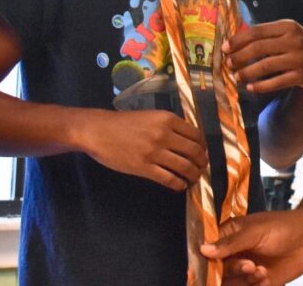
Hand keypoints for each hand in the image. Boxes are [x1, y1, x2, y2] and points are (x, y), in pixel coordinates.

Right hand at [75, 109, 207, 190]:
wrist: (99, 131)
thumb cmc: (124, 123)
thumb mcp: (151, 116)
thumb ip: (169, 125)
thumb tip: (187, 139)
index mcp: (167, 119)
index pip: (196, 135)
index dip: (203, 146)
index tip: (202, 152)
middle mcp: (164, 135)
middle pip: (194, 151)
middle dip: (202, 162)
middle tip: (201, 167)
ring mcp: (155, 152)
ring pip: (185, 167)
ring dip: (193, 175)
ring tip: (193, 178)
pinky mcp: (144, 168)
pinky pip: (169, 179)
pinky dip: (179, 184)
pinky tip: (180, 185)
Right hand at [203, 209, 302, 284]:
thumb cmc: (283, 227)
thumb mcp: (255, 232)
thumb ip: (230, 243)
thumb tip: (203, 249)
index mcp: (229, 235)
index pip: (208, 251)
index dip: (207, 260)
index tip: (213, 267)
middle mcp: (234, 253)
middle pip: (217, 270)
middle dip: (232, 270)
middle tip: (250, 265)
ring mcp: (245, 268)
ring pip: (230, 283)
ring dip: (244, 280)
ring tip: (261, 271)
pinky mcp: (258, 281)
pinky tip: (267, 277)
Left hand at [224, 20, 302, 93]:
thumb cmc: (298, 46)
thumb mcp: (287, 34)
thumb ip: (266, 35)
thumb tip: (235, 41)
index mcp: (288, 26)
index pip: (257, 31)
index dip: (238, 40)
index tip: (225, 48)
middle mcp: (294, 40)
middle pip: (259, 48)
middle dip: (240, 56)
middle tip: (228, 64)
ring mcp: (299, 58)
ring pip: (266, 66)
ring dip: (247, 72)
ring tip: (236, 77)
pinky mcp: (302, 76)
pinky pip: (277, 82)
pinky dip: (261, 86)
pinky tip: (250, 88)